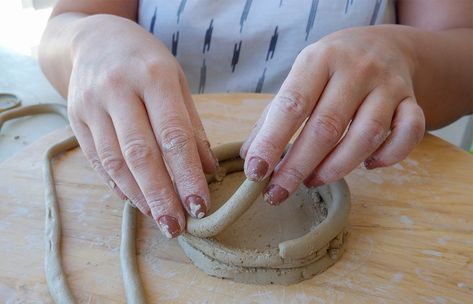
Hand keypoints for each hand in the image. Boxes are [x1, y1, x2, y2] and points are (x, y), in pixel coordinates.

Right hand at [67, 15, 216, 236]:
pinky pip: (96, 160)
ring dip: (139, 196)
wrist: (94, 40)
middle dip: (161, 196)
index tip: (200, 206)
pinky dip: (117, 185)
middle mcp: (118, 90)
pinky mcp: (75, 119)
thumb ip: (191, 126)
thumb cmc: (146, 61)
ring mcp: (91, 105)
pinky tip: (135, 201)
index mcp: (153, 77)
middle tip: (177, 226)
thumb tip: (207, 170)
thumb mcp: (177, 82)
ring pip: (115, 162)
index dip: (187, 175)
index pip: (173, 135)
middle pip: (141, 154)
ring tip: (160, 218)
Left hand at [241, 25, 424, 204]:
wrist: (384, 45)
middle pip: (326, 127)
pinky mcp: (413, 100)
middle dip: (298, 167)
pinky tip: (368, 166)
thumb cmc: (332, 68)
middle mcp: (356, 68)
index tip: (256, 172)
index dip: (272, 142)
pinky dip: (388, 157)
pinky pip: (409, 134)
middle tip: (278, 193)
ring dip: (336, 168)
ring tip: (313, 181)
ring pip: (367, 136)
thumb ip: (274, 115)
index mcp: (319, 60)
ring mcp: (388, 84)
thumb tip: (250, 156)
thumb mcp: (300, 78)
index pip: (292, 105)